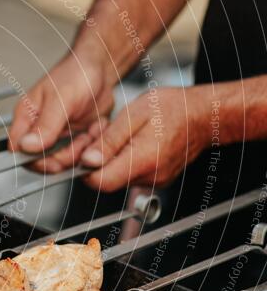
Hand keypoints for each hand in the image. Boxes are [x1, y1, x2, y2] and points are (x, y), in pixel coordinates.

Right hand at [8, 48, 115, 164]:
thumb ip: (45, 125)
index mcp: (26, 117)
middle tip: (80, 141)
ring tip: (90, 130)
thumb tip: (26, 146)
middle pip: (42, 160)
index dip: (34, 159)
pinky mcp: (73, 138)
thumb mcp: (60, 100)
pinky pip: (80, 154)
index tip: (55, 158)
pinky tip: (95, 128)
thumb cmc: (76, 74)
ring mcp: (56, 135)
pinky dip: (91, 145)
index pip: (19, 150)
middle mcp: (38, 129)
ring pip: (63, 160)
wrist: (101, 69)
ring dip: (81, 150)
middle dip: (64, 156)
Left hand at [79, 86, 211, 191]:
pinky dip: (126, 162)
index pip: (100, 181)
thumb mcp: (134, 114)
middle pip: (107, 180)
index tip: (86, 151)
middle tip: (106, 135)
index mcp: (143, 159)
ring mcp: (155, 181)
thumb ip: (109, 140)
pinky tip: (134, 144)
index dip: (86, 169)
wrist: (205, 115)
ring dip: (113, 160)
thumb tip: (87, 161)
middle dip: (99, 160)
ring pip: (118, 178)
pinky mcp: (158, 180)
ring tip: (124, 136)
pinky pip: (131, 175)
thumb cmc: (172, 108)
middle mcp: (150, 176)